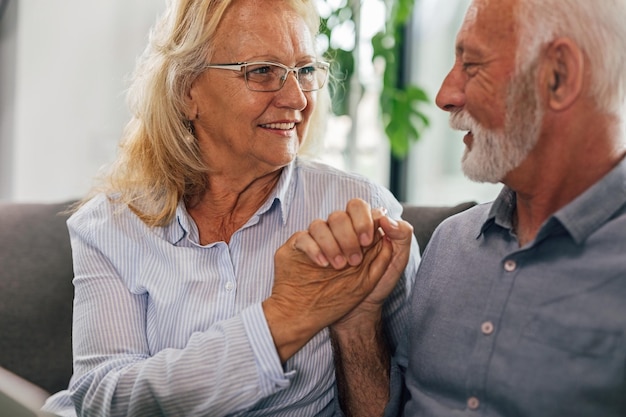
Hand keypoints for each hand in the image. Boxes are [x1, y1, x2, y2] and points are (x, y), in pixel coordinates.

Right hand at [302, 199, 413, 326]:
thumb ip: (400, 236)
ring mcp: (320, 241)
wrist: (354, 317)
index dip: (363, 220)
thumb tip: (385, 216)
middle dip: (348, 235)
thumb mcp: (394, 264)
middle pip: (339, 215)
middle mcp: (339, 232)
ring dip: (330, 243)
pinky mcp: (303, 250)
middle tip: (354, 260)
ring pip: (319, 224)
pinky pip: (302, 238)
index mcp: (361, 230)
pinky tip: (323, 264)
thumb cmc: (375, 289)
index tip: (367, 242)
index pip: (358, 208)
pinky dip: (313, 249)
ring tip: (339, 266)